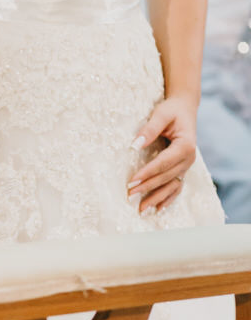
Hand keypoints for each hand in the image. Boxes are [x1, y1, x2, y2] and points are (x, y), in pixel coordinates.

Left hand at [128, 95, 197, 212]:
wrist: (185, 109)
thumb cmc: (172, 110)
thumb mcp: (161, 114)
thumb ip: (149, 129)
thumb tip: (135, 145)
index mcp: (185, 145)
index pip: (164, 163)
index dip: (148, 173)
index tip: (132, 181)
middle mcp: (189, 159)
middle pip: (166, 177)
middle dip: (148, 187)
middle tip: (130, 194)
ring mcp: (187, 165)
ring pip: (172, 186)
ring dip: (157, 198)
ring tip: (141, 209)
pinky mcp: (183, 168)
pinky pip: (176, 187)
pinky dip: (168, 198)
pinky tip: (157, 209)